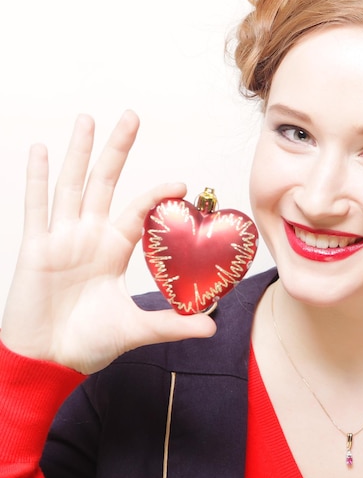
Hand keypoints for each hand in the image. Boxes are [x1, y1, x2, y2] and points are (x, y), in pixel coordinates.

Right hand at [1, 111, 215, 373]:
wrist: (48, 360)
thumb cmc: (88, 343)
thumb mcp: (136, 329)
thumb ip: (171, 324)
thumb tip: (211, 326)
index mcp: (115, 250)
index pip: (139, 211)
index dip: (157, 195)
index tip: (181, 184)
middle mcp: (90, 236)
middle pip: (106, 183)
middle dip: (118, 150)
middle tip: (131, 117)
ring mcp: (62, 238)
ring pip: (72, 185)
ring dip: (79, 152)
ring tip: (88, 119)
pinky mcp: (35, 248)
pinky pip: (36, 206)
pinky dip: (37, 178)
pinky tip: (41, 150)